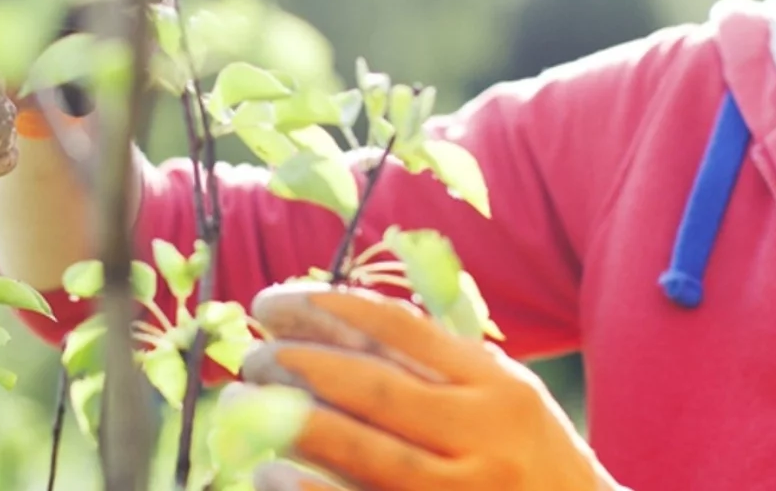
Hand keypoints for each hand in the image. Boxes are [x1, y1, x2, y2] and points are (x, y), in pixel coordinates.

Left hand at [239, 283, 622, 490]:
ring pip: (370, 453)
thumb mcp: (506, 397)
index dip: (326, 308)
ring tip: (242, 402)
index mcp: (497, 385)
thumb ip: (443, 361)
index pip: (400, 330)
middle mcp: (485, 436)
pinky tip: (271, 474)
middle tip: (253, 356)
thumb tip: (339, 316)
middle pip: (376, 389)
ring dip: (297, 424)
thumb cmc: (533, 462)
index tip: (273, 302)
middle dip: (301, 365)